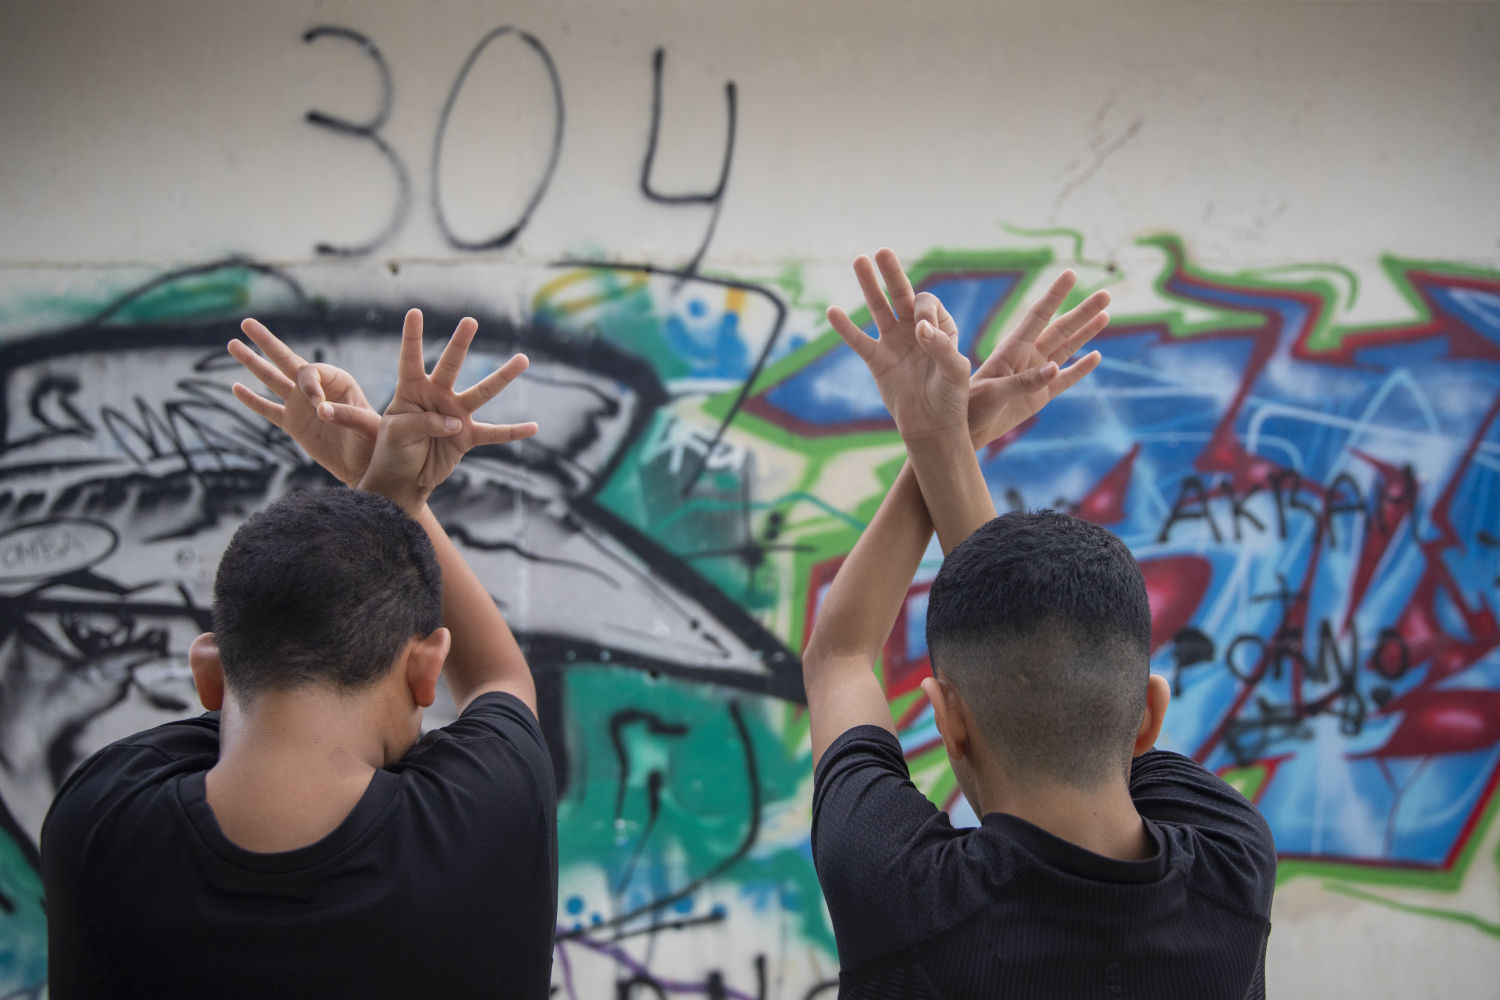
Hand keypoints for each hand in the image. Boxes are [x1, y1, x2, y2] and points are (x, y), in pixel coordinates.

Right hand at [229, 319, 376, 486]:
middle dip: (267, 342)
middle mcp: (316, 388)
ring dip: (252, 362)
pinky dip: (251, 400)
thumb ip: (347, 415)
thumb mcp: (368, 425)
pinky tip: (235, 388)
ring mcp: (301, 405)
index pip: (312, 373)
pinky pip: (267, 409)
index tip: (318, 406)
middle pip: (286, 360)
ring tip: (232, 344)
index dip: (310, 385)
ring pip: (271, 379)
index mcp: (338, 382)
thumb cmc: (374, 442)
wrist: (365, 466)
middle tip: (247, 323)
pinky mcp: (293, 423)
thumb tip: (320, 410)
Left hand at [344, 309, 537, 511]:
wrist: (403, 479)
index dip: (412, 337)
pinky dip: (513, 432)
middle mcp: (436, 396)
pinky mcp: (467, 437)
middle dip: (460, 343)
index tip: (415, 312)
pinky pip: (494, 434)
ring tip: (523, 359)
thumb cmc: (392, 450)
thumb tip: (455, 423)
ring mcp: (455, 415)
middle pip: (451, 365)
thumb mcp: (396, 433)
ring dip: (502, 377)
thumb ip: (422, 423)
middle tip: (470, 321)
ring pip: (482, 392)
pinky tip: (533, 427)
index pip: (411, 359)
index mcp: (411, 390)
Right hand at [827, 249, 971, 443]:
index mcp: (940, 328)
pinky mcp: (876, 360)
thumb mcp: (955, 372)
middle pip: (901, 295)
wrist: (931, 427)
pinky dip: (845, 327)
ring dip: (869, 287)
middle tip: (882, 252)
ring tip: (859, 261)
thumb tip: (919, 327)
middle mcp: (915, 331)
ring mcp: (894, 343)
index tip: (923, 331)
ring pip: (879, 309)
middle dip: (892, 274)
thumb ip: (941, 347)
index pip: (926, 305)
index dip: (923, 311)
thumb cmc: (951, 399)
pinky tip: (832, 312)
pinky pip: (858, 340)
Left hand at [965, 269, 1107, 447]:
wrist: (966, 431)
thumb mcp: (994, 392)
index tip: (1070, 274)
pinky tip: (1096, 356)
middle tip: (1106, 293)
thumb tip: (1054, 368)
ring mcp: (1036, 375)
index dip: (1055, 295)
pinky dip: (1081, 369)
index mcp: (1012, 349)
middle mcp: (1027, 357)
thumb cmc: (971, 407)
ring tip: (1105, 315)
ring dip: (1086, 333)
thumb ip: (1024, 381)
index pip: (1038, 315)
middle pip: (1061, 329)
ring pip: (1067, 349)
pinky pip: (1065, 379)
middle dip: (1083, 312)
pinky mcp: (1041, 396)